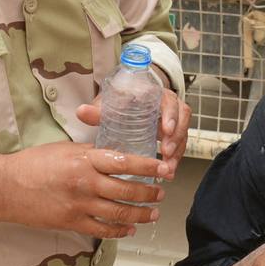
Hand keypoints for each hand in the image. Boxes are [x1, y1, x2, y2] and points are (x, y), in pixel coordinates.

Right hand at [0, 141, 168, 239]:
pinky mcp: (71, 223)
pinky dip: (119, 231)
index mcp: (84, 160)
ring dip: (140, 214)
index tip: (164, 168)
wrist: (6, 187)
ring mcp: (79, 206)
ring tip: (152, 213)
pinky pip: (102, 230)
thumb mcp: (66, 149)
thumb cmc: (33, 164)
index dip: (149, 167)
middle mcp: (85, 183)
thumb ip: (92, 153)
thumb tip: (116, 154)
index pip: (125, 162)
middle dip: (149, 193)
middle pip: (127, 191)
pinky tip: (129, 229)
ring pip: (119, 214)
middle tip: (161, 192)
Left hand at [76, 84, 191, 177]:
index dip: (170, 115)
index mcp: (155, 94)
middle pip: (182, 117)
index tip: (165, 130)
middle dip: (176, 136)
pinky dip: (176, 158)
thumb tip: (81, 112)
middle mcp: (168, 104)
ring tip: (168, 167)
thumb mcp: (110, 103)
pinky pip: (180, 144)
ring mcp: (172, 118)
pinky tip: (169, 171)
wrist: (129, 99)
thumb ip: (97, 110)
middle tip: (167, 152)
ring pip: (183, 132)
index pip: (169, 101)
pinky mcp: (172, 132)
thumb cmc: (121, 100)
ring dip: (178, 150)